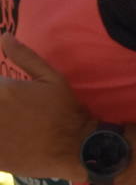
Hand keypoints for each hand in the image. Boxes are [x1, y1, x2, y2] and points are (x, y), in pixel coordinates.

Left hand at [0, 35, 93, 180]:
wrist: (77, 148)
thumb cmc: (66, 111)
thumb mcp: (51, 79)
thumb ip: (25, 56)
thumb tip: (4, 36)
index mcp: (2, 90)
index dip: (0, 90)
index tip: (7, 95)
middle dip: (0, 105)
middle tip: (12, 112)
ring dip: (0, 121)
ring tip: (10, 125)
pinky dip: (0, 140)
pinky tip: (10, 138)